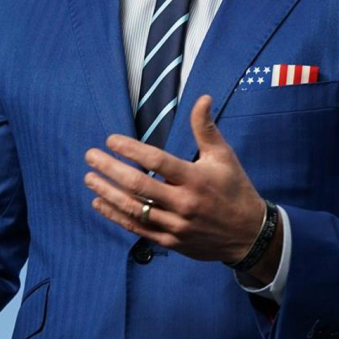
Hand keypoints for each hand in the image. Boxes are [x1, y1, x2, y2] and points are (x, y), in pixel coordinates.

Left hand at [83, 95, 281, 282]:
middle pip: (138, 185)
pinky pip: (137, 229)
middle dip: (110, 169)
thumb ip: (206, 128)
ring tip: (89, 179)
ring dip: (108, 192)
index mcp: (195, 179)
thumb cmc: (234, 189)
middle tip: (90, 156)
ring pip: (134, 209)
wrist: (249, 234)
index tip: (110, 140)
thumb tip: (202, 98)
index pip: (156, 161)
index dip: (131, 149)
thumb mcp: (223, 156)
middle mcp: (183, 203)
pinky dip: (116, 215)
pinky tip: (100, 203)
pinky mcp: (171, 241)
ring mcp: (175, 225)